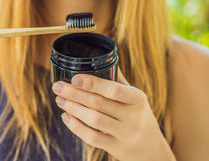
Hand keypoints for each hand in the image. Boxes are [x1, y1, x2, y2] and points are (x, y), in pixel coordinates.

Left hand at [52, 71, 174, 160]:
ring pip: (94, 120)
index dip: (93, 83)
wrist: (151, 148)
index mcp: (138, 99)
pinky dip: (76, 127)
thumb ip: (118, 82)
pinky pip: (93, 138)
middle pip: (99, 103)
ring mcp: (125, 134)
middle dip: (74, 94)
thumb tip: (101, 59)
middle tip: (57, 86)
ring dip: (73, 108)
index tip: (74, 78)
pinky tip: (66, 117)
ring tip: (59, 99)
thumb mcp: (135, 98)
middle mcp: (133, 117)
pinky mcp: (116, 148)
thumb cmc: (138, 116)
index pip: (114, 90)